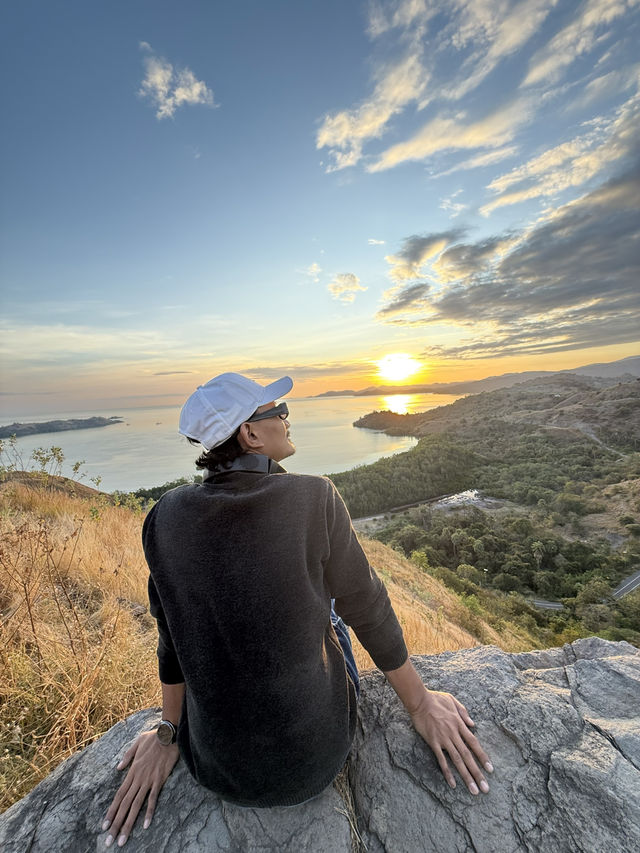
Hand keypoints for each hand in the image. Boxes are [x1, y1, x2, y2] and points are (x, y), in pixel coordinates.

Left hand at [101, 730, 178, 846]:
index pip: (119, 795)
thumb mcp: (137, 743)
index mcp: (132, 771)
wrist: (168, 734)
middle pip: (124, 804)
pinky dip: (149, 812)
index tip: (105, 826)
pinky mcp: (159, 780)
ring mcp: (148, 781)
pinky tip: (145, 825)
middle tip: (109, 841)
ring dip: (128, 823)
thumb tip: (118, 768)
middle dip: (116, 824)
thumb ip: (127, 756)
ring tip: (123, 839)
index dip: (111, 811)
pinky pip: (153, 799)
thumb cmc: (154, 737)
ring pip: (136, 805)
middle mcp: (138, 779)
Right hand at [409, 689, 492, 794]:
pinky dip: (448, 772)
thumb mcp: (452, 700)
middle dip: (478, 773)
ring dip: (466, 776)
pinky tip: (453, 784)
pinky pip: (442, 760)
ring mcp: (443, 739)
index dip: (483, 756)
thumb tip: (473, 724)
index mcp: (459, 724)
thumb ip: (463, 712)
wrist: (419, 700)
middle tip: (485, 788)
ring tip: (474, 790)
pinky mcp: (433, 742)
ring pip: (458, 760)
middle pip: (468, 756)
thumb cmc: (435, 698)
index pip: (474, 743)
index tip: (490, 769)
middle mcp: (454, 733)